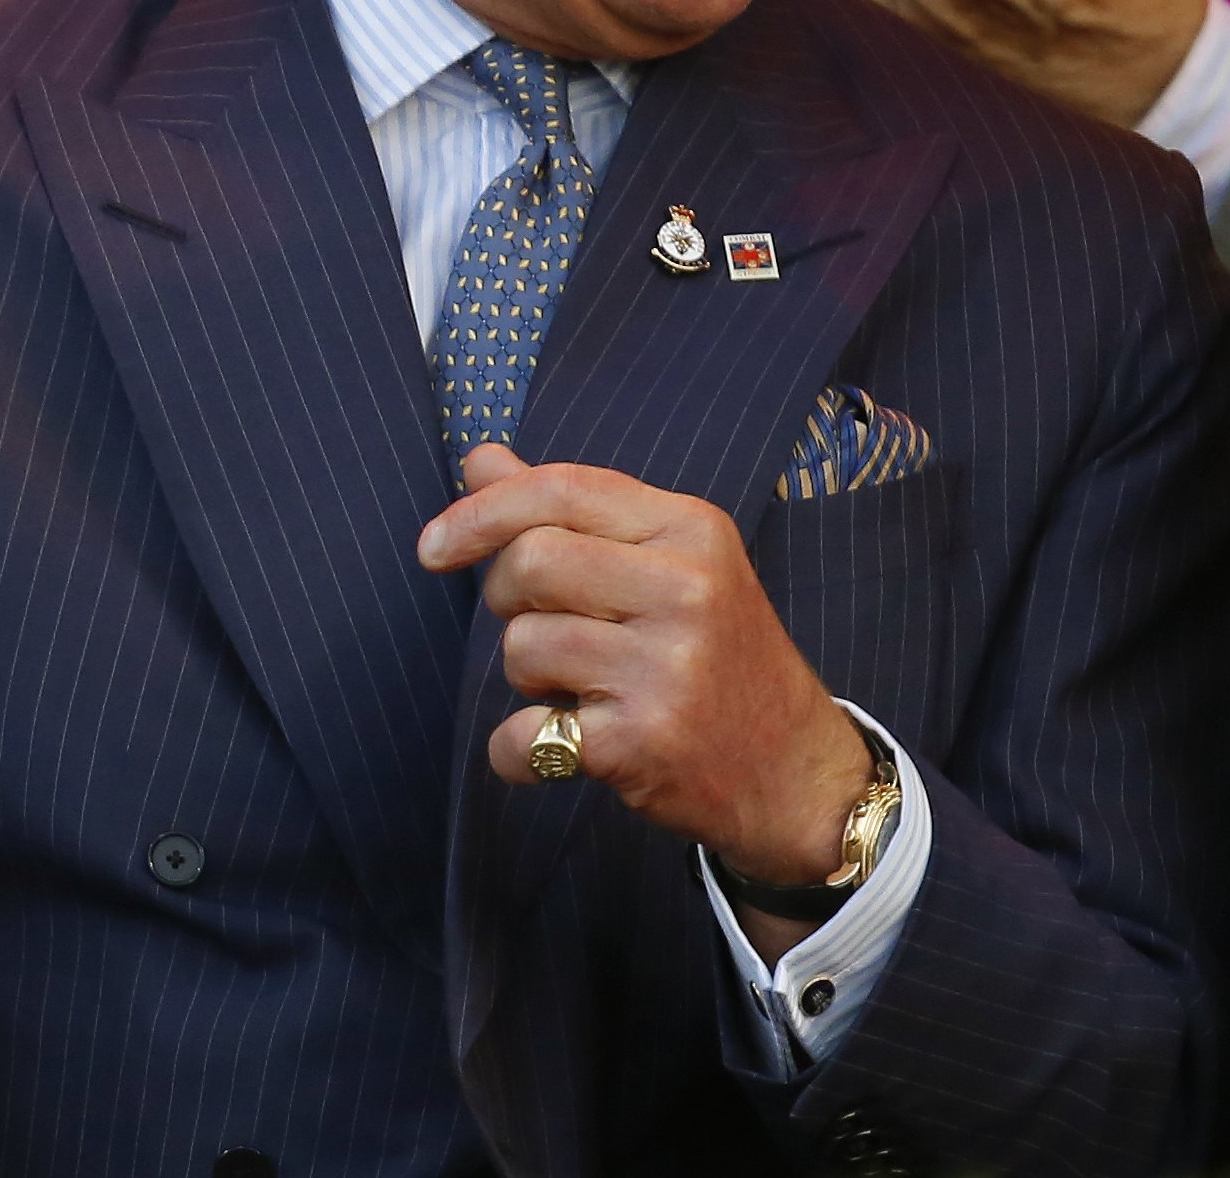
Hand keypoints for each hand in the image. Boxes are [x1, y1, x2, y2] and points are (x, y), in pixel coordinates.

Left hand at [419, 445, 872, 893]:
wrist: (794, 770)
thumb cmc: (720, 656)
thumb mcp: (671, 564)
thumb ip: (575, 511)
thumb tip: (479, 459)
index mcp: (691, 529)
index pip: (562, 490)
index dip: (481, 512)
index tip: (435, 547)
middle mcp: (686, 588)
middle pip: (530, 561)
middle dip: (507, 598)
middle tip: (542, 626)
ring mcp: (666, 666)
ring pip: (522, 646)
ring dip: (527, 676)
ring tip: (580, 688)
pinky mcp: (641, 741)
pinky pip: (523, 736)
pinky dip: (517, 751)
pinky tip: (560, 747)